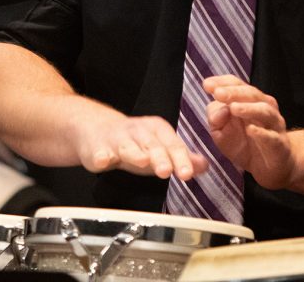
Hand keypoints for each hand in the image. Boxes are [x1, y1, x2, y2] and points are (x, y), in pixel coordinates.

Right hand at [72, 112, 208, 180]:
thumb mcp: (160, 149)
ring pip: (127, 146)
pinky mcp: (98, 147)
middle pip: (152, 145)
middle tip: (167, 170)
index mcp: (157, 131)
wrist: (99, 131)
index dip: (181, 160)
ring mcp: (118, 138)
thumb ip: (182, 158)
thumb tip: (205, 165)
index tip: (187, 173)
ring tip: (142, 161)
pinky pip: (100, 151)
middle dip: (160, 157)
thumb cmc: (134, 144)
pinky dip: (102, 155)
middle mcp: (139, 131)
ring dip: (135, 153)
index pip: (173, 145)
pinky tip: (103, 160)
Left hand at [204, 75, 293, 189]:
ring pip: (264, 111)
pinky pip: (272, 137)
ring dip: (248, 108)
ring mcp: (273, 125)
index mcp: (249, 100)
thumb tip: (218, 111)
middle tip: (218, 93)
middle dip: (234, 92)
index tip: (206, 85)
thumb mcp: (222, 132)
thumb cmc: (244, 144)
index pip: (236, 84)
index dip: (222, 83)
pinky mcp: (279, 144)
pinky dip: (261, 132)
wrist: (270, 167)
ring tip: (233, 108)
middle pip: (251, 94)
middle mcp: (264, 107)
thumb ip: (216, 120)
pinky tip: (250, 130)